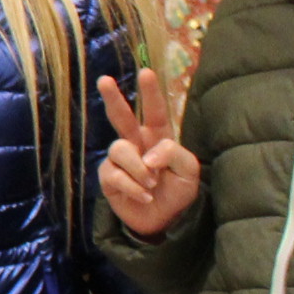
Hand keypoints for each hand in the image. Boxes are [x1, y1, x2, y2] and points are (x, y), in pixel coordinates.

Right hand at [97, 66, 201, 237]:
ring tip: (152, 184)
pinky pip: (115, 175)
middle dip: (112, 98)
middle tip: (105, 80)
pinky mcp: (108, 178)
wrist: (163, 221)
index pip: (155, 111)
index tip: (145, 72)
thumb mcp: (189, 171)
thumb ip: (173, 153)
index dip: (150, 93)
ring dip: (139, 169)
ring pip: (119, 149)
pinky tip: (144, 196)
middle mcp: (136, 143)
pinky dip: (133, 187)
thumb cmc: (178, 190)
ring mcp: (120, 160)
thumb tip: (148, 154)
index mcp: (158, 137)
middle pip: (121, 117)